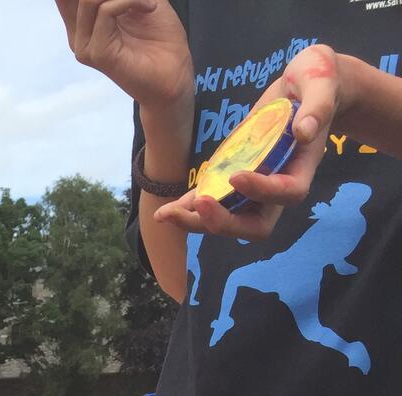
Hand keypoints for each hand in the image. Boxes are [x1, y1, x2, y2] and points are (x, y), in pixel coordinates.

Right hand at [54, 0, 192, 111]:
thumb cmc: (161, 40)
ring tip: (148, 0)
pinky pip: (107, 10)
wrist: (174, 76)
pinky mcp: (96, 53)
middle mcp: (78, 33)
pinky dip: (131, 0)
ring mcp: (84, 45)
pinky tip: (150, 7)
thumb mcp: (142, 1)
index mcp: (83, 22)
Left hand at [155, 44, 341, 240]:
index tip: (236, 175)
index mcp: (303, 165)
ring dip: (197, 221)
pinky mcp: (235, 176)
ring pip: (228, 219)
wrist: (304, 85)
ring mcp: (255, 186)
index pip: (287, 192)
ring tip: (166, 214)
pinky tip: (166, 209)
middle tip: (197, 207)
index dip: (262, 191)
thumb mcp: (322, 80)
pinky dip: (190, 207)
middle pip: (254, 224)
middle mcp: (278, 184)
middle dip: (223, 221)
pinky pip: (213, 200)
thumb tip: (304, 131)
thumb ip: (318, 105)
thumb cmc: (318, 80)